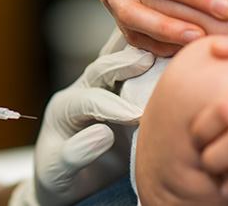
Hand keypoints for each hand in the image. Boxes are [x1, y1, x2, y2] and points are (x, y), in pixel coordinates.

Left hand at [9, 46, 154, 205]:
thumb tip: (104, 134)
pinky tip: (170, 53)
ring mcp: (103, 91)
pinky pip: (135, 73)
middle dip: (123, 64)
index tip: (135, 116)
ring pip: (116, 62)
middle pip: (100, 70)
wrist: (66, 183)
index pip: (88, 100)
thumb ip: (76, 153)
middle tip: (147, 60)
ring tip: (161, 44)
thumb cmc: (58, 178)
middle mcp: (82, 92)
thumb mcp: (57, 172)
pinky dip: (150, 60)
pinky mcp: (122, 96)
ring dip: (138, 51)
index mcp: (64, 108)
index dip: (111, 106)